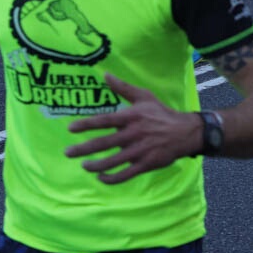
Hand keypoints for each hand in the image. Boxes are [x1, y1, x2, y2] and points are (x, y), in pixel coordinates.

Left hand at [66, 74, 200, 184]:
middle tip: (68, 153)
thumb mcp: (143, 96)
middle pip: (104, 143)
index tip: (70, 129)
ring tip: (84, 166)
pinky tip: (101, 177)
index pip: (104, 121)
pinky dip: (112, 178)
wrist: (185, 132)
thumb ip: (123, 87)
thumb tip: (105, 74)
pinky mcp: (146, 164)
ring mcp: (139, 150)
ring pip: (113, 161)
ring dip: (95, 165)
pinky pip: (125, 174)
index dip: (86, 124)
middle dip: (83, 149)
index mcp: (131, 117)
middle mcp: (133, 134)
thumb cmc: (161, 113)